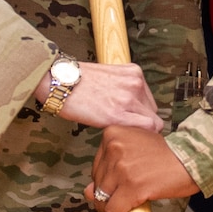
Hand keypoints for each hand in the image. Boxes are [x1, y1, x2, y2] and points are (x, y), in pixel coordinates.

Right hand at [35, 59, 162, 132]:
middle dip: (141, 122)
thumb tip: (133, 108)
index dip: (142, 113)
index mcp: (134, 72)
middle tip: (125, 130)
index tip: (133, 121)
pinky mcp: (119, 114)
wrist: (60, 82)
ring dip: (140, 132)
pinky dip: (141, 137)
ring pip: (152, 123)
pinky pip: (147, 128)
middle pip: (152, 111)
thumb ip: (124, 88)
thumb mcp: (109, 76)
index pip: (149, 99)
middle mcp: (135, 83)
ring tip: (123, 136)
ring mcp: (129, 98)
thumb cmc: (78, 81)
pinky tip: (127, 139)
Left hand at [85, 126, 200, 211]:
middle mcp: (114, 148)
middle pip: (98, 182)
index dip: (105, 181)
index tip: (116, 188)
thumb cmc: (167, 153)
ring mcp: (122, 168)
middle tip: (121, 201)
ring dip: (109, 210)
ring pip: (103, 199)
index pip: (96, 166)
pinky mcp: (132, 187)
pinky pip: (113, 211)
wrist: (191, 158)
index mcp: (112, 134)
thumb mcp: (135, 149)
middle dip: (107, 196)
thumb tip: (87, 192)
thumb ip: (110, 166)